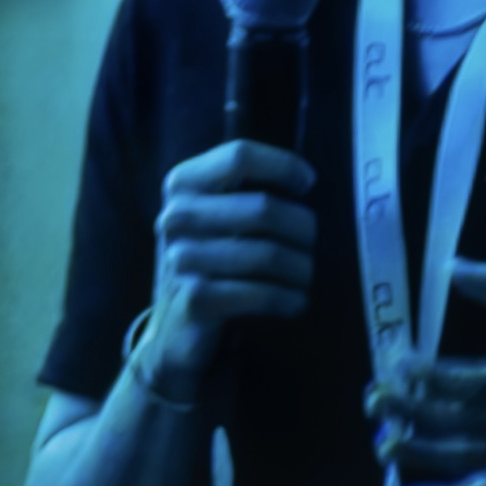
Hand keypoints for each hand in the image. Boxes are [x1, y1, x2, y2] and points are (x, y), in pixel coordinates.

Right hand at [136, 140, 320, 400]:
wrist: (173, 328)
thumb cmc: (208, 260)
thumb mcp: (211, 215)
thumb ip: (243, 188)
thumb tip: (305, 177)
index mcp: (182, 185)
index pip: (239, 157)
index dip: (282, 165)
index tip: (307, 182)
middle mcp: (176, 218)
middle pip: (263, 208)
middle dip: (302, 228)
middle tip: (311, 244)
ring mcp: (181, 260)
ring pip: (268, 254)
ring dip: (300, 268)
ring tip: (305, 276)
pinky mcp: (196, 301)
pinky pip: (262, 293)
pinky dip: (288, 298)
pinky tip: (295, 301)